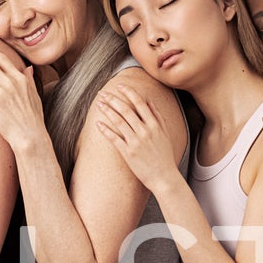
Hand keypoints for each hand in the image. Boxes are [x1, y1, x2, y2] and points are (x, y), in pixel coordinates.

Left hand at [91, 78, 180, 192]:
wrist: (164, 177)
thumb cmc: (164, 156)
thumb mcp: (165, 134)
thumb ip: (157, 117)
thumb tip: (149, 102)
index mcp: (154, 125)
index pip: (140, 103)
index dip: (129, 93)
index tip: (119, 85)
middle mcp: (145, 131)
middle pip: (126, 110)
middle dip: (113, 99)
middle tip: (103, 93)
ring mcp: (135, 142)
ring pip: (119, 122)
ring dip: (107, 111)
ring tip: (99, 104)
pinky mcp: (128, 153)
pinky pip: (114, 139)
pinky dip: (106, 130)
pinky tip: (98, 124)